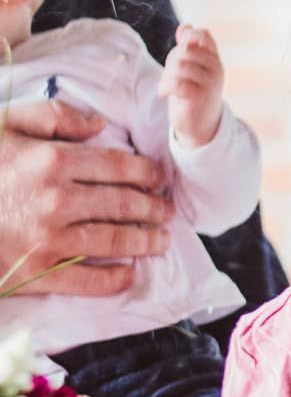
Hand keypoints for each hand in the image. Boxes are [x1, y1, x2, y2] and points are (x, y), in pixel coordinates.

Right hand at [0, 100, 170, 293]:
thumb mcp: (5, 124)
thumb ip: (54, 116)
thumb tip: (100, 125)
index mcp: (54, 161)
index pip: (120, 168)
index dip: (148, 174)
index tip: (160, 179)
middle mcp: (59, 200)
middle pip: (125, 205)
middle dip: (153, 209)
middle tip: (168, 211)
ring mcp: (51, 238)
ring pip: (116, 241)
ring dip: (145, 242)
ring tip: (161, 240)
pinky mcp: (39, 270)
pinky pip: (88, 279)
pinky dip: (115, 279)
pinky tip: (128, 274)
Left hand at [159, 24, 224, 147]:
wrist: (201, 125)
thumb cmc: (193, 93)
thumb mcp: (192, 67)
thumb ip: (188, 47)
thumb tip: (186, 25)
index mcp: (214, 59)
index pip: (203, 36)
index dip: (188, 37)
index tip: (179, 51)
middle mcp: (216, 69)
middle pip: (185, 51)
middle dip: (171, 61)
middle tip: (170, 75)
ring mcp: (210, 83)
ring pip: (179, 66)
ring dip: (166, 76)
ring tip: (167, 86)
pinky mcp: (200, 97)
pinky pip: (176, 83)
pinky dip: (165, 88)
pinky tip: (164, 93)